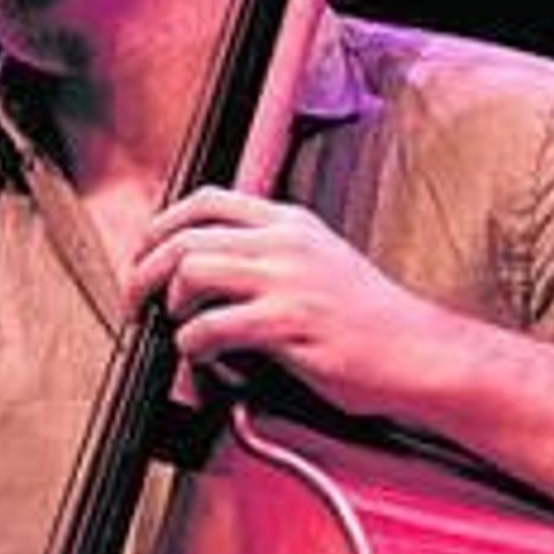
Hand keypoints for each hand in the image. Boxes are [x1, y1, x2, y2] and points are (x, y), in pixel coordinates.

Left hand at [128, 186, 436, 418]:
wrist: (418, 352)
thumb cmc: (369, 319)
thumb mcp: (320, 261)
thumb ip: (271, 254)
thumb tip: (207, 268)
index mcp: (291, 222)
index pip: (206, 199)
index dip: (162, 225)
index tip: (145, 255)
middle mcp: (285, 242)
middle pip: (185, 235)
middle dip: (145, 270)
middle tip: (135, 302)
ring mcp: (288, 280)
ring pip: (192, 270)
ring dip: (170, 303)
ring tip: (179, 327)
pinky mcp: (290, 323)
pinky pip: (213, 324)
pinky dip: (193, 342)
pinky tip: (203, 354)